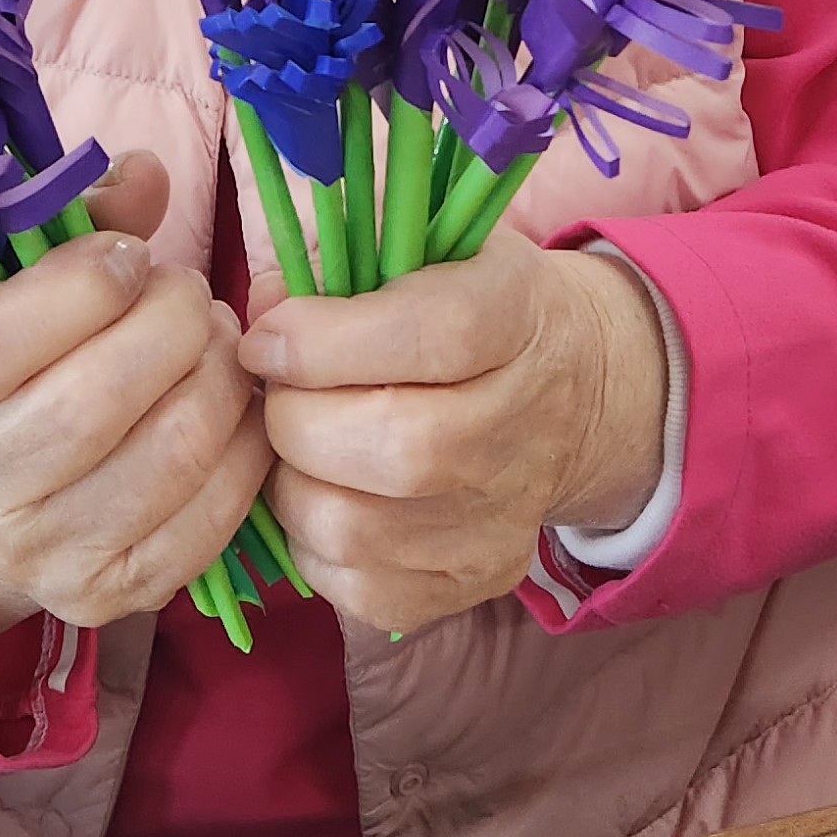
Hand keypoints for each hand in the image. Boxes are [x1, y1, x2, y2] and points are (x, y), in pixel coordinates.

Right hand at [0, 151, 272, 658]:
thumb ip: (66, 220)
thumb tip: (150, 176)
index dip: (80, 286)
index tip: (128, 255)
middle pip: (94, 402)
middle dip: (172, 322)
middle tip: (188, 292)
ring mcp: (38, 555)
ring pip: (169, 456)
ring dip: (219, 376)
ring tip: (213, 338)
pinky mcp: (108, 594)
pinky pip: (211, 516)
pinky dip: (245, 445)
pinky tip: (231, 400)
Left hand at [240, 234, 668, 633]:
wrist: (573, 394)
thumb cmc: (471, 305)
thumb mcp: (427, 248)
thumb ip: (343, 262)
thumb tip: (264, 307)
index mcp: (518, 315)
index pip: (436, 337)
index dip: (326, 342)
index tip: (265, 339)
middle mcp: (526, 425)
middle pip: (397, 448)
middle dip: (296, 420)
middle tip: (276, 394)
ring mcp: (504, 517)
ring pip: (358, 529)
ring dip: (291, 485)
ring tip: (296, 445)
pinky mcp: (476, 580)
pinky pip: (358, 588)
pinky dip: (312, 543)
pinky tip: (323, 493)